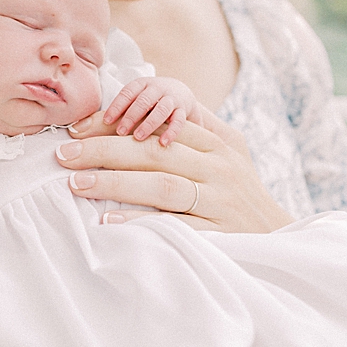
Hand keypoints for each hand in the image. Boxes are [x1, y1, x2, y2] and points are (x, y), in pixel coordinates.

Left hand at [57, 108, 292, 232]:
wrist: (282, 237)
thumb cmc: (244, 192)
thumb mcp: (231, 151)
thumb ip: (197, 127)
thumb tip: (149, 109)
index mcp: (217, 144)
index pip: (159, 127)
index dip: (116, 128)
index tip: (77, 132)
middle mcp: (219, 168)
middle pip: (154, 152)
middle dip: (104, 150)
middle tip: (64, 155)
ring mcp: (220, 201)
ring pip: (162, 185)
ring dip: (116, 183)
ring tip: (76, 183)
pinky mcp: (220, 234)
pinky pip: (175, 226)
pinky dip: (141, 222)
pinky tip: (110, 221)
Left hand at [101, 76, 203, 147]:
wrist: (181, 93)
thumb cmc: (149, 101)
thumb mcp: (135, 99)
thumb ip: (118, 110)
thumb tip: (86, 127)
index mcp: (141, 84)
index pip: (127, 93)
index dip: (116, 106)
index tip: (107, 121)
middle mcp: (157, 88)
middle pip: (143, 100)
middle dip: (131, 116)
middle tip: (120, 132)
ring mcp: (171, 99)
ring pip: (161, 110)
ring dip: (149, 124)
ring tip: (139, 138)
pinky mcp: (184, 110)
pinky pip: (179, 121)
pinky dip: (172, 132)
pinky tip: (163, 144)